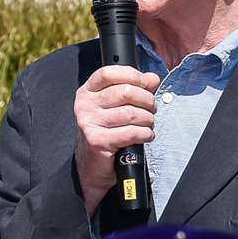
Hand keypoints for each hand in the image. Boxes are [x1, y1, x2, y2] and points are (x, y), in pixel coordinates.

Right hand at [74, 65, 159, 215]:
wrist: (93, 165)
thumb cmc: (106, 132)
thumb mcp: (116, 107)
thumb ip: (134, 89)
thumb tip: (152, 78)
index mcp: (87, 92)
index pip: (109, 73)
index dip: (132, 75)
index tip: (146, 83)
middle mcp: (84, 105)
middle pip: (124, 92)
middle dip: (146, 100)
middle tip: (151, 108)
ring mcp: (88, 123)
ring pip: (131, 113)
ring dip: (147, 119)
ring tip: (148, 124)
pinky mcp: (97, 141)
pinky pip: (131, 132)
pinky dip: (145, 134)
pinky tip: (146, 136)